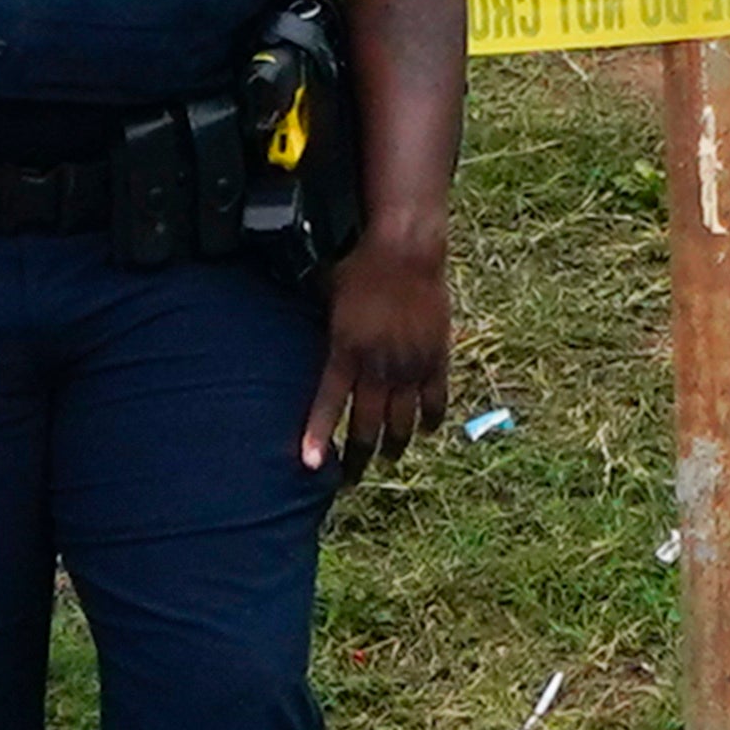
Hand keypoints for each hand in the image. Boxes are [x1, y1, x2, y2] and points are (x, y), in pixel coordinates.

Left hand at [301, 226, 448, 474]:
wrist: (407, 249)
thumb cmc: (360, 266)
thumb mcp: (326, 298)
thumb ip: (320, 329)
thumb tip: (292, 340)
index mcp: (346, 351)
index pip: (329, 404)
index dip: (319, 437)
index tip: (311, 466)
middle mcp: (378, 365)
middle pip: (368, 425)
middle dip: (358, 458)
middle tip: (349, 480)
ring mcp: (410, 364)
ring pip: (403, 421)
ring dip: (394, 445)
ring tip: (387, 458)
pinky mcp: (437, 356)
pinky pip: (436, 399)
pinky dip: (430, 419)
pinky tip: (424, 430)